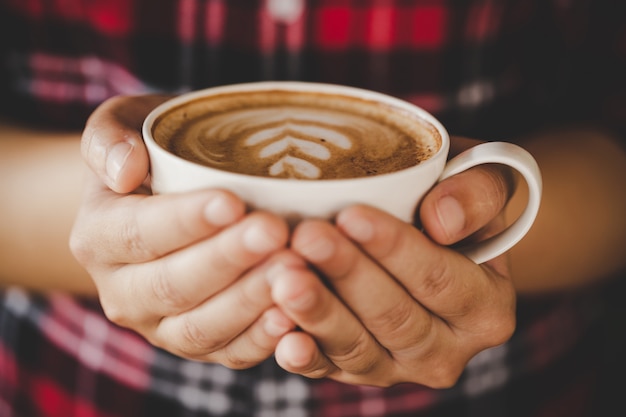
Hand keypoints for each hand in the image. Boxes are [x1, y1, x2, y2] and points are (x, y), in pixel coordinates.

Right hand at [70, 95, 293, 367]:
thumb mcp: (123, 125)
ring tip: (294, 271)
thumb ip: (109, 138)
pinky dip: (261, 340)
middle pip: (172, 285)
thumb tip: (124, 171)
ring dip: (249, 302)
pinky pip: (227, 354)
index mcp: (99, 236)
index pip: (138, 232)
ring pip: (200, 328)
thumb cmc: (156, 156)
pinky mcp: (198, 345)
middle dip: (227, 259)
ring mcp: (159, 326)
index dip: (185, 221)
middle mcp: (122, 291)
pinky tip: (293, 317)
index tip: (233, 201)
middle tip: (275, 232)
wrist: (162, 204)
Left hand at [267, 139, 517, 386]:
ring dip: (319, 313)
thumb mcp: (482, 183)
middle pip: (394, 317)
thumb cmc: (449, 204)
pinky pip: (328, 369)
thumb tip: (443, 220)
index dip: (395, 249)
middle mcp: (447, 350)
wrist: (427, 238)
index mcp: (485, 309)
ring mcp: (400, 367)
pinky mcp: (358, 372)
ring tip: (285, 278)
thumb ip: (478, 194)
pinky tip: (281, 334)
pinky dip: (304, 354)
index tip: (352, 215)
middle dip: (347, 275)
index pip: (439, 280)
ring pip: (358, 348)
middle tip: (307, 237)